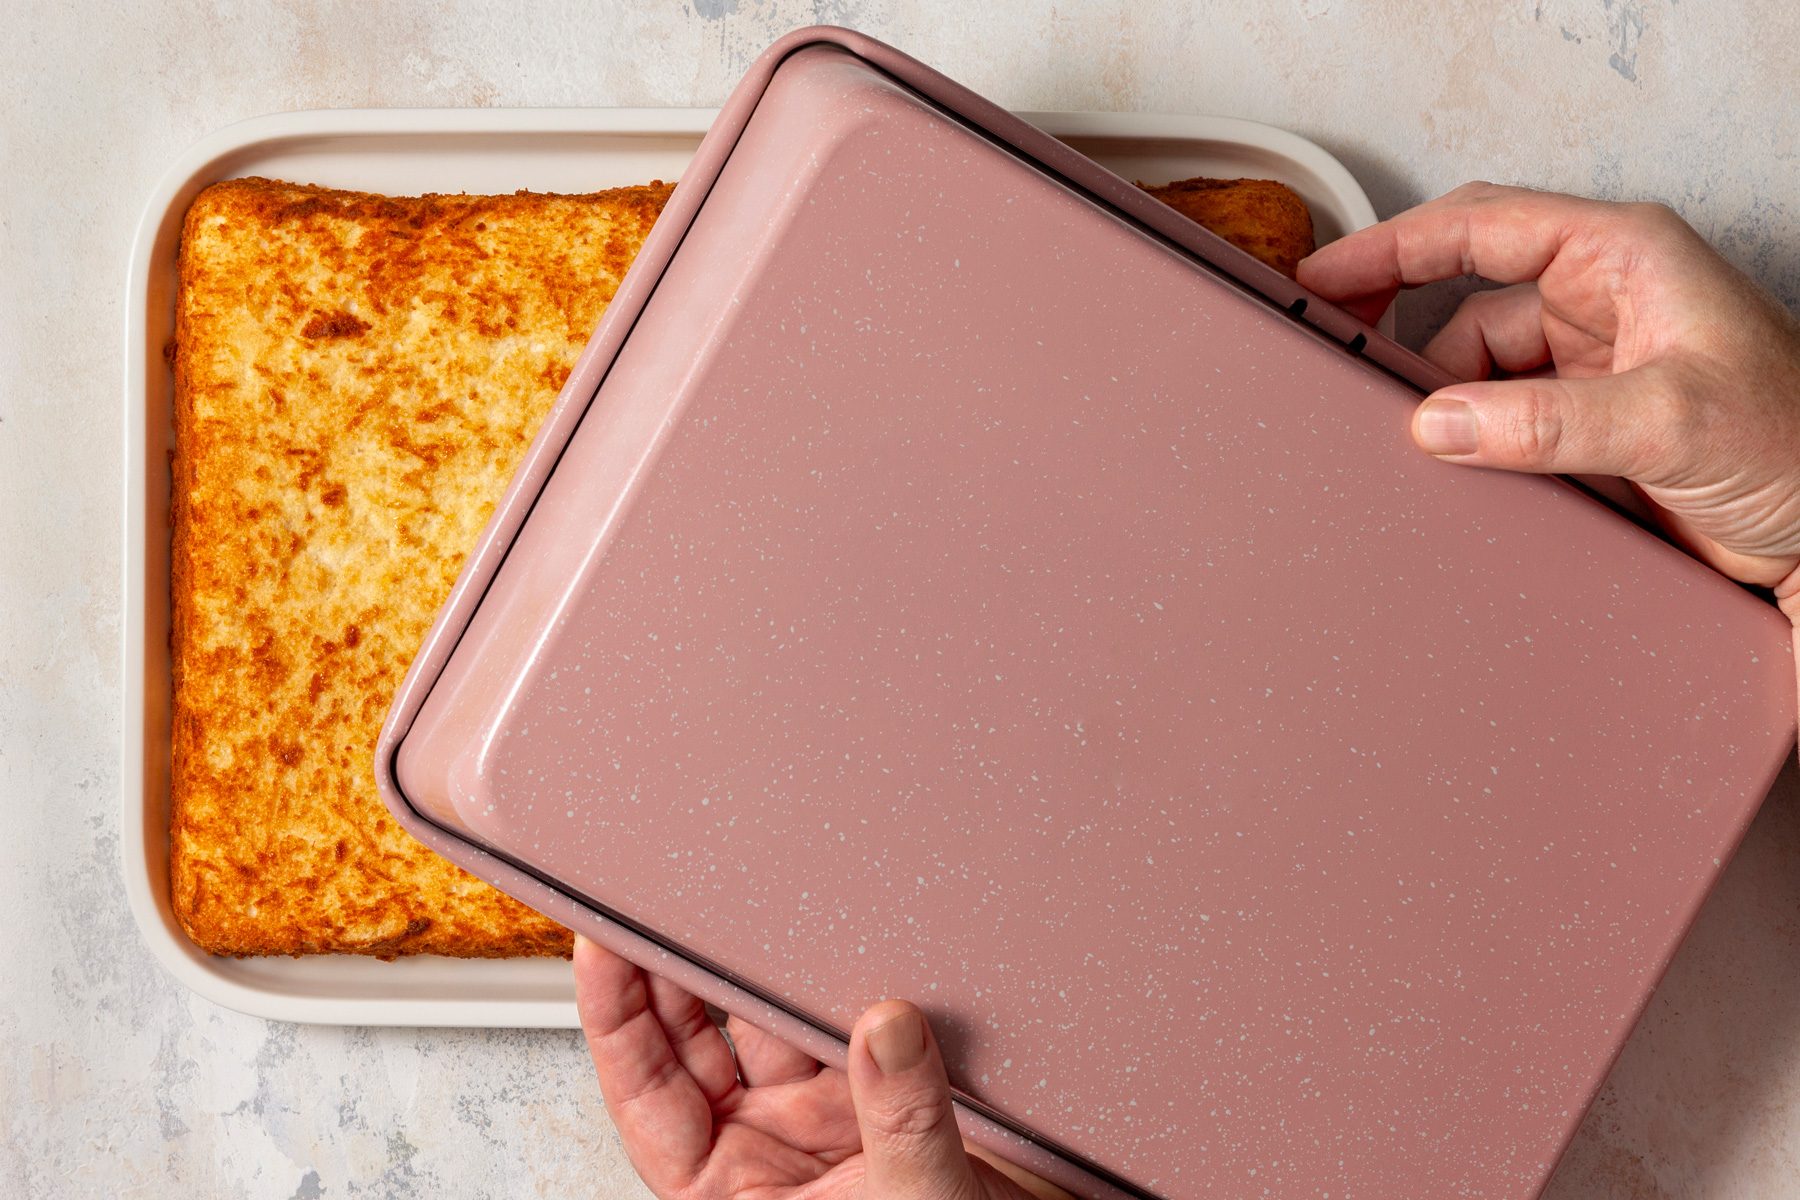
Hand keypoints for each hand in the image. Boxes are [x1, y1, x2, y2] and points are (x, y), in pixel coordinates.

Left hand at [573, 936, 1060, 1199]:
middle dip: (683, 963)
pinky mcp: (892, 1093)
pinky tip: (848, 936)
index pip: (646, 1089)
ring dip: (775, 963)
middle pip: (700, 1037)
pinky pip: (862, 1021)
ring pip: (778, 1018)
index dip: (615, 1013)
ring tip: (762, 901)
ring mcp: (829, 1116)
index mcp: (728, 1188)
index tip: (599, 943)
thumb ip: (899, 1118)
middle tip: (669, 891)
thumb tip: (887, 1026)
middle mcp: (769, 1145)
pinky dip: (856, 980)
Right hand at [1296, 182, 1799, 619]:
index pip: (1480, 226)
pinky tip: (1451, 469)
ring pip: (1474, 370)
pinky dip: (1467, 445)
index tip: (1324, 275)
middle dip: (1407, 336)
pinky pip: (1498, 421)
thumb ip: (1545, 421)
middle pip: (1464, 300)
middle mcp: (1601, 300)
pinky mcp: (1584, 426)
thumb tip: (1438, 423)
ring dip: (1442, 407)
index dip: (1393, 245)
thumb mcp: (1669, 420)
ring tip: (1410, 444)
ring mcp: (1590, 365)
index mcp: (1623, 256)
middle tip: (1348, 370)